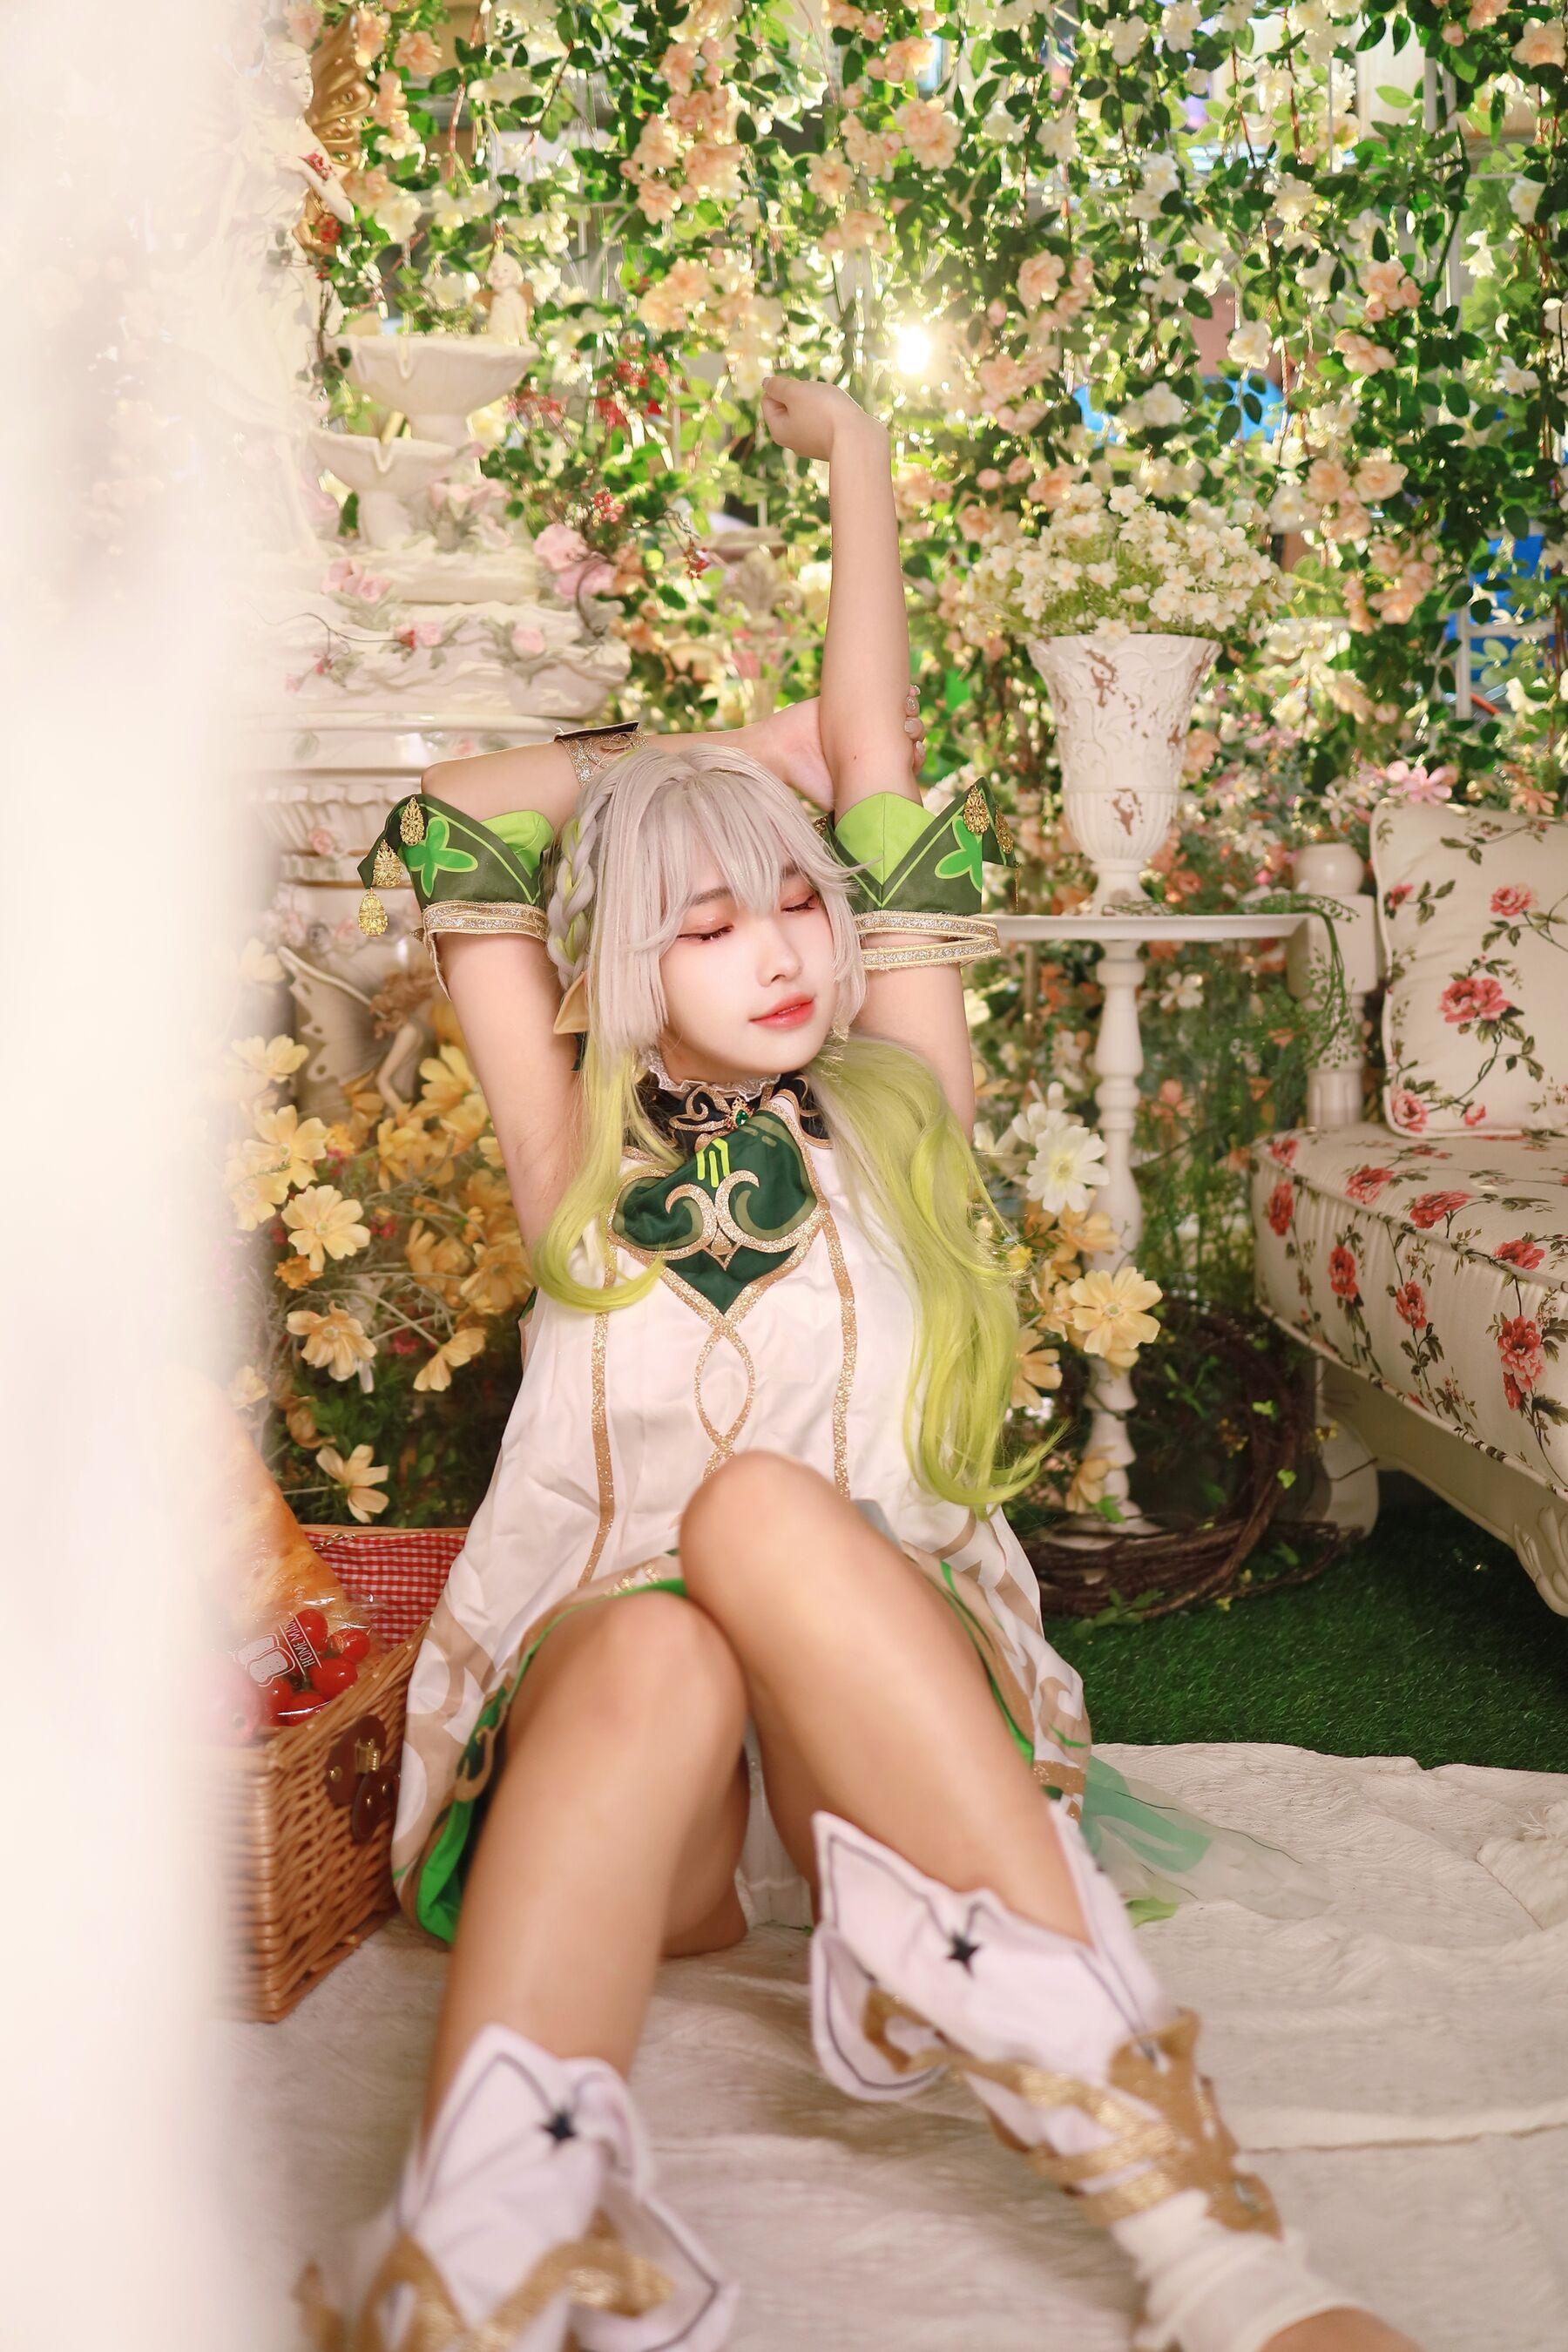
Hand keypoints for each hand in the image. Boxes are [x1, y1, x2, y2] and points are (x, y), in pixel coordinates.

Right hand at [740, 688, 925, 810]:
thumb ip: (867, 806)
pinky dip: (901, 691)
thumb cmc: (807, 781)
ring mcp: (864, 722)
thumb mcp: (841, 801)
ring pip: (900, 714)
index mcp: (875, 768)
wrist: (783, 751)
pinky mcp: (852, 702)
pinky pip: (883, 693)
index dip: (917, 757)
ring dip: (911, 711)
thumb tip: (896, 818)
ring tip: (907, 708)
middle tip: (909, 729)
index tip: (916, 752)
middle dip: (915, 732)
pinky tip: (908, 689)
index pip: (908, 762)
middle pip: (909, 737)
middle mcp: (873, 745)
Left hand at [759, 375, 879, 462]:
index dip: (782, 387)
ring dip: (817, 402)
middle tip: (816, 398)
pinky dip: (830, 413)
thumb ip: (777, 386)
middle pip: (788, 407)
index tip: (800, 389)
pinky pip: (824, 421)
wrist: (859, 439)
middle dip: (800, 395)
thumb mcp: (795, 392)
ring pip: (807, 412)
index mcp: (778, 430)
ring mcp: (812, 444)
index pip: (767, 400)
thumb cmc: (824, 413)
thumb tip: (766, 383)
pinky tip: (840, 415)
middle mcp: (792, 441)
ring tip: (830, 406)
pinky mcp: (830, 443)